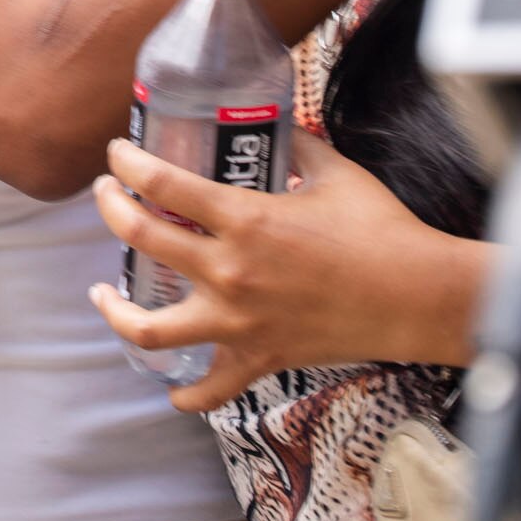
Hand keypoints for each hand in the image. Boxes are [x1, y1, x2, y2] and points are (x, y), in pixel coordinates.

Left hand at [88, 136, 483, 412]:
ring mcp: (239, 322)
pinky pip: (209, 390)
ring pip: (150, 328)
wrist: (418, 297)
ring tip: (102, 293)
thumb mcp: (336, 172)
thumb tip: (282, 127)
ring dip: (116, 309)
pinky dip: (184, 393)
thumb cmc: (382, 231)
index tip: (118, 154)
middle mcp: (230, 272)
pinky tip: (169, 385)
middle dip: (111, 209)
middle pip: (141, 238)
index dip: (128, 163)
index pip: (163, 183)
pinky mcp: (259, 359)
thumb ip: (300, 147)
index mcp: (246, 219)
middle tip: (107, 195)